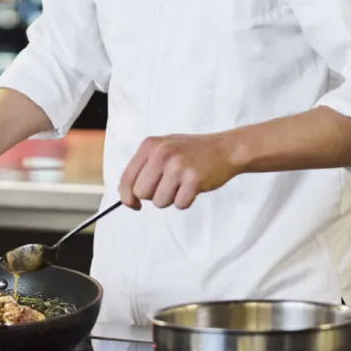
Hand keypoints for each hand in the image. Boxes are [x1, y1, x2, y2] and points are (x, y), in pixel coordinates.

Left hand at [117, 132, 239, 209]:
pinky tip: (193, 187)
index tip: (133, 204)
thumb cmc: (192, 152)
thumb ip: (144, 166)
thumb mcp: (163, 148)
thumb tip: (125, 193)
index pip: (127, 178)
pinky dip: (186, 201)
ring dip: (170, 199)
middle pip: (141, 193)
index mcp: (150, 145)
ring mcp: (178, 166)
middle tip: (168, 187)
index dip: (127, 197)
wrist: (225, 148)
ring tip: (181, 185)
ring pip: (159, 202)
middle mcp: (161, 153)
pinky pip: (179, 205)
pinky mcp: (193, 179)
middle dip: (152, 196)